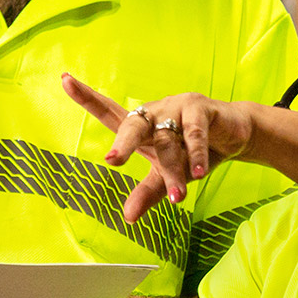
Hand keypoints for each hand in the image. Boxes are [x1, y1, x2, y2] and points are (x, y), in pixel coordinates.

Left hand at [62, 73, 256, 223]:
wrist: (233, 135)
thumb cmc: (190, 152)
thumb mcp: (166, 175)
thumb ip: (147, 193)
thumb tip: (128, 217)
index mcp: (140, 125)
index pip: (107, 110)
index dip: (86, 97)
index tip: (64, 80)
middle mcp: (154, 113)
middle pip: (131, 125)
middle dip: (123, 144)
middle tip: (113, 161)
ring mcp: (177, 107)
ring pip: (169, 142)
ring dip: (174, 171)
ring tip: (179, 196)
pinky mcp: (201, 109)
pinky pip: (195, 133)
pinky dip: (196, 154)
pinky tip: (197, 172)